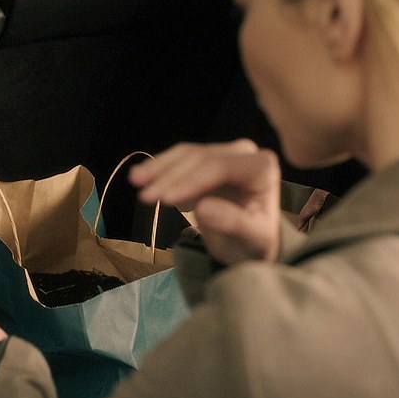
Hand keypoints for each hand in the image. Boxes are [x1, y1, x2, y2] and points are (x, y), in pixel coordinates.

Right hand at [128, 139, 281, 264]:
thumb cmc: (253, 243)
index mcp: (262, 168)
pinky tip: (140, 176)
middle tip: (145, 197)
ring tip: (136, 181)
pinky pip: (180, 158)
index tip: (165, 200)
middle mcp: (246, 154)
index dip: (191, 182)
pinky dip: (160, 168)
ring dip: (160, 168)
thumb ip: (232, 223)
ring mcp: (226, 154)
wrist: (250, 243)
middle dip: (170, 176)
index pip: (221, 168)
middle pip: (202, 158)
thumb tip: (204, 208)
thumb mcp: (251, 240)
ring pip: (187, 154)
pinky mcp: (208, 159)